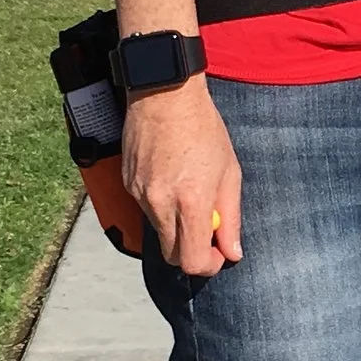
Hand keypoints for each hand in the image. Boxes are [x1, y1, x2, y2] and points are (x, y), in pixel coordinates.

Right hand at [123, 76, 243, 275]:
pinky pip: (146, 208)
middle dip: (191, 251)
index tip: (218, 254)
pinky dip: (161, 204)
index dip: (207, 265)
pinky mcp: (128, 184)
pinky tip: (170, 175)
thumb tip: (232, 251)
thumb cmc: (203, 128)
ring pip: (159, 231)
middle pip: (172, 255)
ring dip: (176, 224)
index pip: (191, 261)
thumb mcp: (230, 172)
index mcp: (190, 202)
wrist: (165, 94)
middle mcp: (161, 203)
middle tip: (208, 230)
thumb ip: (230, 217)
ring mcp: (140, 194)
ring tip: (189, 189)